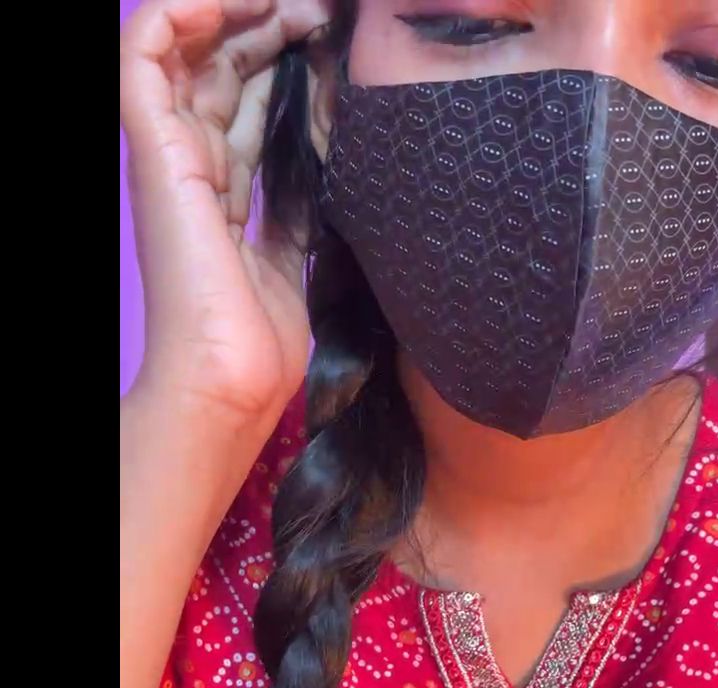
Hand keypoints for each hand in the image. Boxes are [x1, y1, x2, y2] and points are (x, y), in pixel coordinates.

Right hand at [120, 0, 330, 416]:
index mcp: (219, 190)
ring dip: (236, 13)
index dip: (283, 64)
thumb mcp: (291, 256)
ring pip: (186, 50)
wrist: (232, 379)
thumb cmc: (259, 339)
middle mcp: (189, 164)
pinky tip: (236, 2)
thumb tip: (317, 168)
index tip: (332, 45)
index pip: (245, 103)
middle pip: (221, 70)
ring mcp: (167, 155)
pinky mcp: (153, 151)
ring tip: (291, 3)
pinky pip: (145, 55)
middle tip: (320, 15)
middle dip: (270, 31)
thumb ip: (293, 208)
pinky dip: (181, 14)